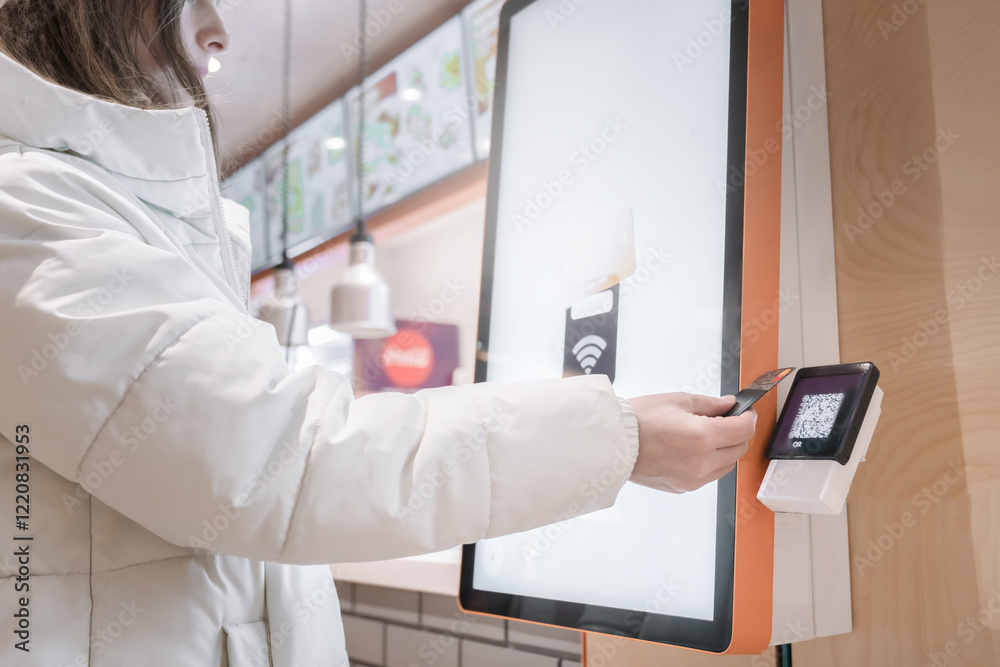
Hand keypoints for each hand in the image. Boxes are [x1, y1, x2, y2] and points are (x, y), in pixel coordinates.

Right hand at [626, 393, 756, 493]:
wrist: (613, 442)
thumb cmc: (639, 419)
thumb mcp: (678, 401)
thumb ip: (710, 405)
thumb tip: (729, 406)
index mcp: (703, 437)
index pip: (744, 429)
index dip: (748, 417)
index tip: (745, 411)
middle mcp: (702, 462)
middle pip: (739, 449)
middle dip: (737, 433)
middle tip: (725, 420)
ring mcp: (693, 478)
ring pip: (726, 465)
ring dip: (725, 450)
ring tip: (706, 436)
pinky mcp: (683, 487)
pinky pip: (708, 475)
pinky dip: (709, 462)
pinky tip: (692, 450)